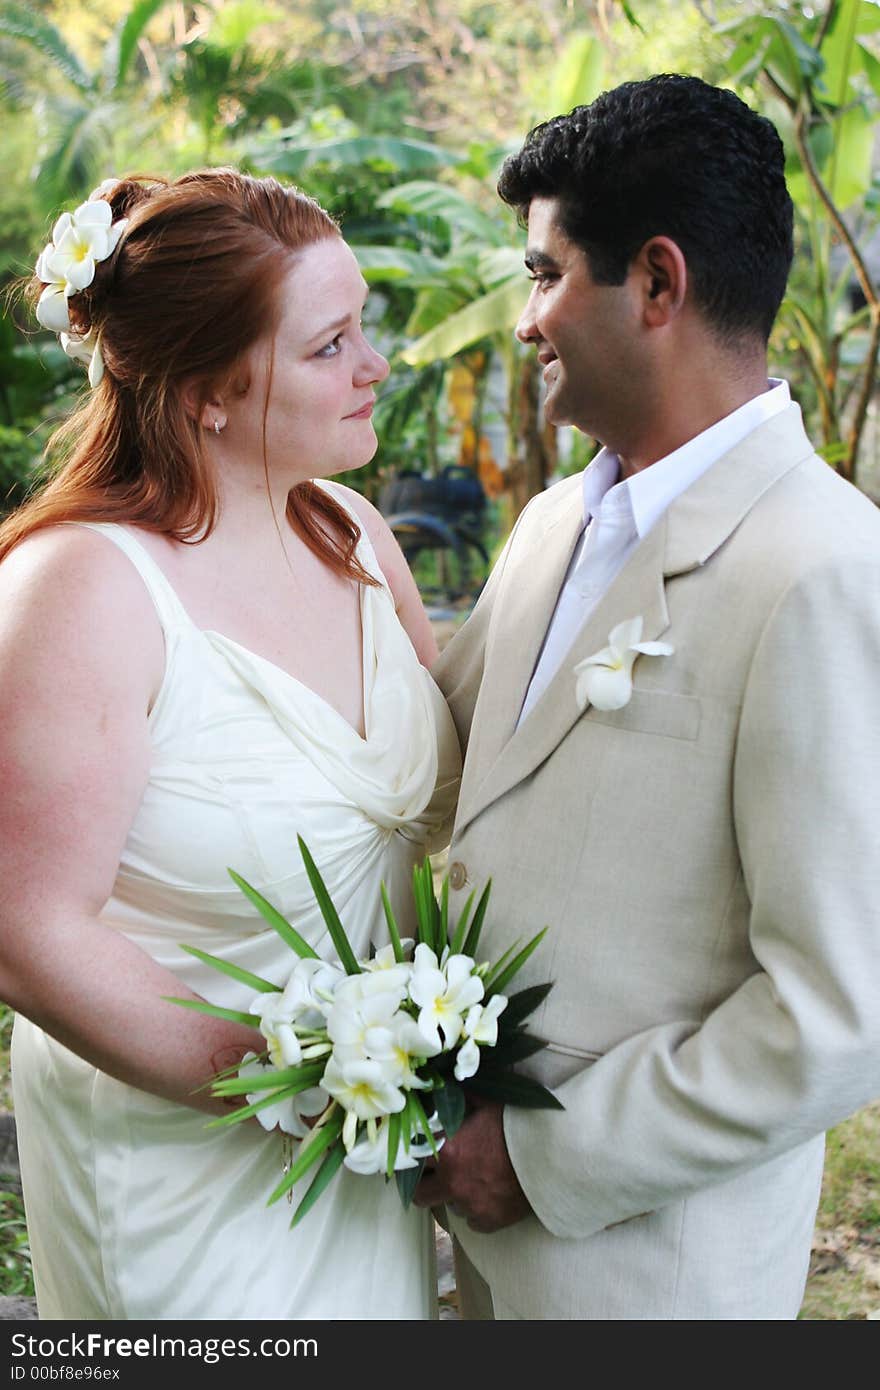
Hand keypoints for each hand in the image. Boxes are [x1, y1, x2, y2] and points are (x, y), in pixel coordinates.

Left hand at [412, 1097, 531, 1233]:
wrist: (551, 1155)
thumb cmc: (518, 1125)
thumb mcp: (487, 1103)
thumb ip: (462, 1100)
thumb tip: (446, 1090)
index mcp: (447, 1150)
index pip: (413, 1159)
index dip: (416, 1157)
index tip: (420, 1157)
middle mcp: (452, 1181)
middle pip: (421, 1194)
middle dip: (426, 1184)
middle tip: (437, 1175)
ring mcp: (469, 1205)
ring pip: (449, 1206)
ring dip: (455, 1195)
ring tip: (474, 1180)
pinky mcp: (488, 1221)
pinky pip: (472, 1221)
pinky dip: (476, 1210)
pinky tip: (488, 1195)